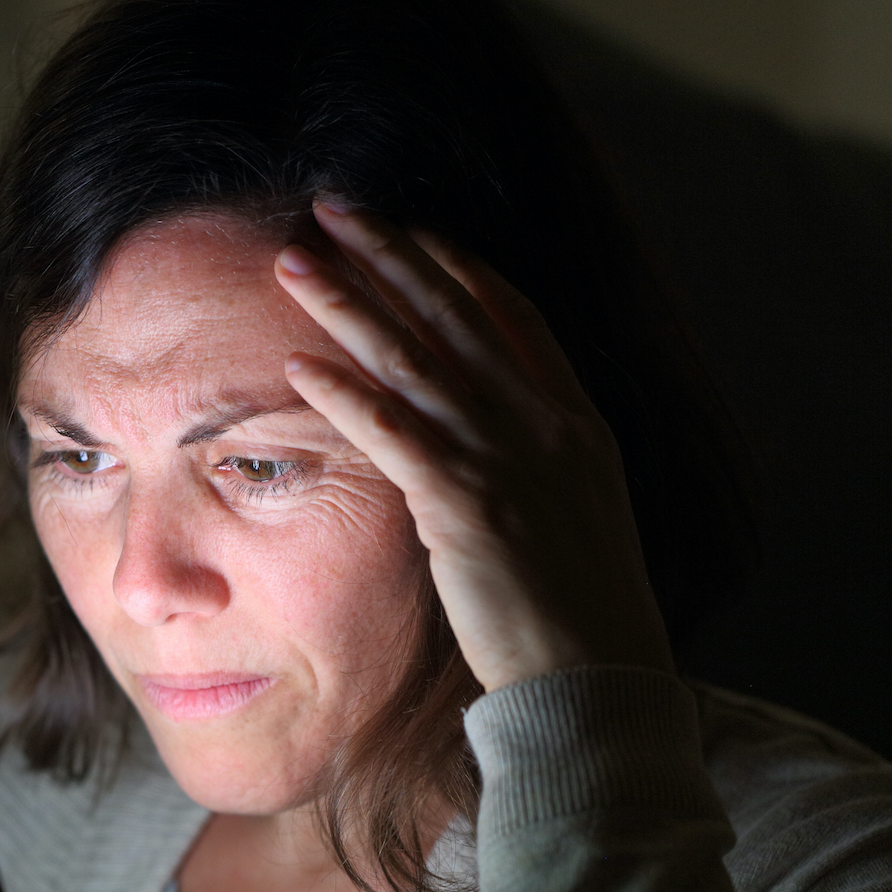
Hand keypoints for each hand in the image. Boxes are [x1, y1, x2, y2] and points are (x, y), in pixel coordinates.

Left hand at [273, 203, 673, 691]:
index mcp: (578, 425)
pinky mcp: (468, 508)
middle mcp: (548, 427)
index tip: (410, 229)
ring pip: (416, 360)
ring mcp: (511, 463)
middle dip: (390, 254)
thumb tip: (490, 448)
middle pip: (455, 316)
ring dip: (348, 304)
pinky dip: (344, 395)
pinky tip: (299, 365)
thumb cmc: (577, 619)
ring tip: (294, 261)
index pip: (513, 317)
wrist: (597, 684)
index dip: (457, 267)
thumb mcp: (573, 520)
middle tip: (332, 207)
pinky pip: (395, 435)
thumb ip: (534, 467)